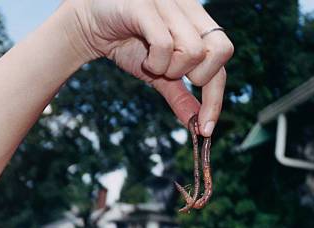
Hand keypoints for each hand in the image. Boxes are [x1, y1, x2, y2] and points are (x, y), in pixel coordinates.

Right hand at [64, 0, 233, 134]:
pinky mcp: (147, 5)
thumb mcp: (160, 75)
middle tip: (172, 74)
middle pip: (221, 51)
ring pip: (194, 51)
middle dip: (197, 77)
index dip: (216, 97)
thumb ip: (181, 96)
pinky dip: (155, 63)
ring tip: (153, 62)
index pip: (223, 57)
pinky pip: (166, 45)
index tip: (206, 129)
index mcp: (198, 20)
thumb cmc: (129, 45)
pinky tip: (144, 57)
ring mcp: (170, 3)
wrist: (90, 25)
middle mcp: (189, 7)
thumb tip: (198, 125)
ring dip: (171, 69)